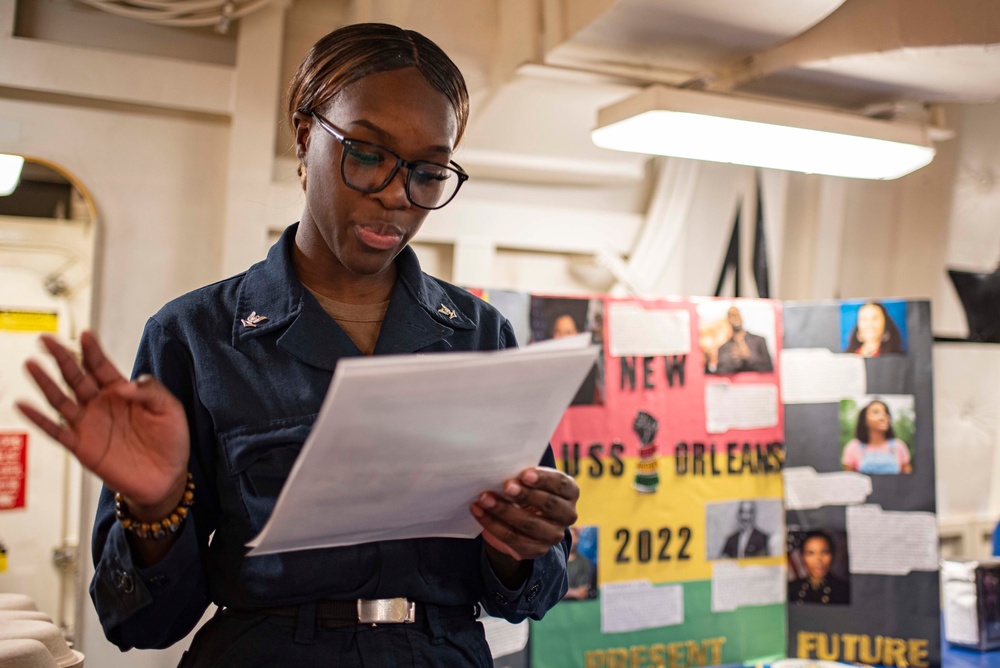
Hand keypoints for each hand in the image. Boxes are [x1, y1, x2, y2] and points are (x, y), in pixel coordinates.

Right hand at [16, 331, 189, 514]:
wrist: (167, 478)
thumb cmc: (170, 441)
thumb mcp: (170, 409)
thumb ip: (152, 391)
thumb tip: (126, 385)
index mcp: (122, 391)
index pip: (102, 365)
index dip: (92, 350)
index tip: (85, 334)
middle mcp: (101, 404)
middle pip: (76, 376)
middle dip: (62, 357)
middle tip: (46, 339)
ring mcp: (89, 424)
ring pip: (61, 399)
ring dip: (45, 382)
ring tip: (32, 364)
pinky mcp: (82, 446)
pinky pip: (56, 430)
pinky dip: (39, 419)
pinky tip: (25, 406)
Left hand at [470, 467, 578, 564]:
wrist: (525, 522)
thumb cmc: (528, 491)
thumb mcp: (532, 481)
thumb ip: (524, 476)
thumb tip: (502, 469)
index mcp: (570, 493)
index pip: (561, 484)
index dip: (544, 479)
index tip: (524, 474)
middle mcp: (567, 515)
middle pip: (548, 505)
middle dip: (525, 495)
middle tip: (505, 486)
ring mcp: (553, 535)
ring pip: (529, 525)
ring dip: (503, 510)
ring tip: (484, 498)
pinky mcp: (536, 550)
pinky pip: (512, 539)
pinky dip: (491, 524)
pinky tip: (478, 511)